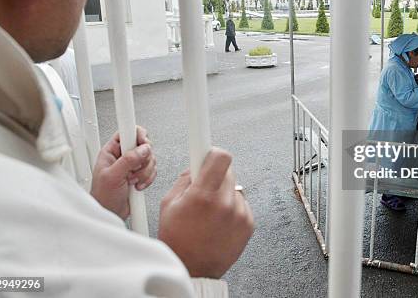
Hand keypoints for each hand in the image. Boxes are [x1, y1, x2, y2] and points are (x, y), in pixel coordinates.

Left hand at [91, 126, 156, 218]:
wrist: (109, 212)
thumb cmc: (103, 196)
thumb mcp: (112, 176)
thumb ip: (128, 160)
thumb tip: (143, 148)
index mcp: (112, 151)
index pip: (127, 132)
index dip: (137, 134)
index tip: (143, 141)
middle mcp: (123, 156)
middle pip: (143, 145)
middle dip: (143, 159)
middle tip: (134, 169)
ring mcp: (133, 165)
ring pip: (150, 158)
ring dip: (145, 172)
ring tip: (133, 180)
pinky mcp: (140, 174)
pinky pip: (153, 170)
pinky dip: (149, 178)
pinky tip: (138, 185)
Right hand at [158, 148, 253, 278]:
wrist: (193, 269)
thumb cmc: (178, 240)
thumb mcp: (169, 204)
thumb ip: (184, 179)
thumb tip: (195, 164)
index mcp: (203, 195)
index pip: (220, 157)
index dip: (212, 152)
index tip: (209, 148)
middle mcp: (225, 203)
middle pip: (228, 170)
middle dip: (215, 175)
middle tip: (204, 188)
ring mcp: (239, 214)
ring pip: (235, 187)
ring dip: (224, 193)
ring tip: (210, 212)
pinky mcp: (249, 223)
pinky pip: (242, 203)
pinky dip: (232, 208)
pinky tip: (219, 221)